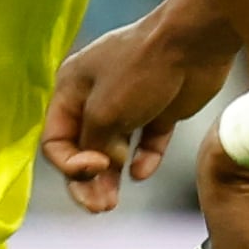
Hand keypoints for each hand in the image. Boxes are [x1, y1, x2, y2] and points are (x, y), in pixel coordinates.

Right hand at [44, 11, 237, 213]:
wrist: (193, 41)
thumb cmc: (140, 69)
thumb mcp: (104, 112)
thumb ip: (92, 145)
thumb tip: (99, 167)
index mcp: (70, 90)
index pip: (55, 140)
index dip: (69, 164)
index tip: (94, 169)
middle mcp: (95, 97)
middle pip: (84, 149)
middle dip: (89, 180)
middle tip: (99, 206)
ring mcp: (129, 103)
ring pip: (114, 149)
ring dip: (113, 177)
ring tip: (112, 203)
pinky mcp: (160, 109)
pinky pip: (147, 142)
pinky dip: (144, 158)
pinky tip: (143, 171)